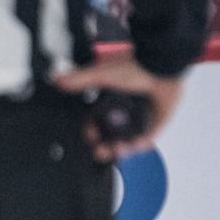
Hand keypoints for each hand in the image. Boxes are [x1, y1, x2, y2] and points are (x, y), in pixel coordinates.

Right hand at [53, 52, 182, 161]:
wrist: (161, 68)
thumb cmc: (136, 68)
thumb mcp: (101, 75)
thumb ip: (80, 80)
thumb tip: (57, 80)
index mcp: (108, 102)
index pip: (94, 124)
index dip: (90, 134)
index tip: (90, 139)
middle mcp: (122, 111)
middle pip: (109, 136)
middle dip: (104, 147)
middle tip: (101, 152)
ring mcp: (139, 117)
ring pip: (127, 140)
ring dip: (122, 148)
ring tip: (119, 150)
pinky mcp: (155, 121)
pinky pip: (148, 138)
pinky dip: (142, 144)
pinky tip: (135, 145)